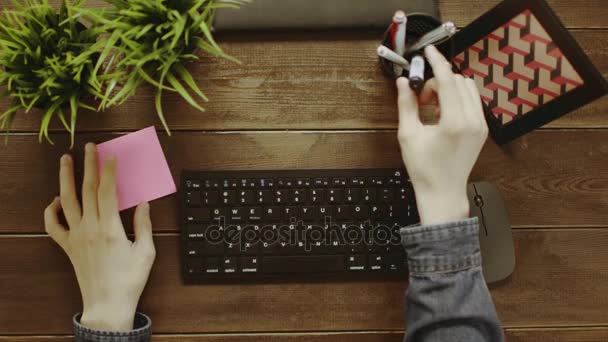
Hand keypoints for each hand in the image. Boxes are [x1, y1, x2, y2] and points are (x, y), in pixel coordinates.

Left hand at [44, 143, 155, 330]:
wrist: (107, 305)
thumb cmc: (129, 281)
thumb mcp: (146, 252)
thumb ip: (144, 225)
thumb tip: (142, 204)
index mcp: (110, 228)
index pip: (107, 191)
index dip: (109, 171)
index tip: (112, 155)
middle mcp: (89, 228)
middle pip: (87, 190)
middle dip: (89, 166)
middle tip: (90, 147)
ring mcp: (76, 237)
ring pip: (66, 201)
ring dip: (65, 179)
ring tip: (65, 160)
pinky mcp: (68, 247)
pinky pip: (53, 226)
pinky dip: (51, 211)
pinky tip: (55, 200)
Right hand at [396, 45, 487, 224]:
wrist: (442, 193)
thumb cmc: (424, 169)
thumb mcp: (408, 135)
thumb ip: (406, 105)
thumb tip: (404, 83)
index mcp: (455, 123)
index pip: (448, 81)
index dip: (437, 63)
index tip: (428, 52)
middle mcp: (473, 121)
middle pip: (459, 81)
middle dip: (438, 82)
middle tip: (421, 99)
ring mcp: (481, 126)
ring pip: (468, 89)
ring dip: (449, 89)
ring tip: (431, 108)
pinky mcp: (482, 129)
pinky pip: (473, 101)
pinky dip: (457, 99)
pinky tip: (442, 114)